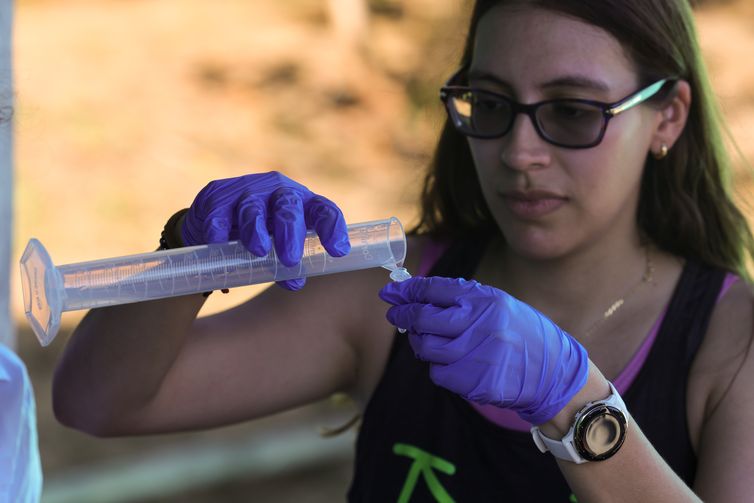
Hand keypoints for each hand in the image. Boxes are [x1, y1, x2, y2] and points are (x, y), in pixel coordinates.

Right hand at [182, 171, 349, 289]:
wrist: (217, 219)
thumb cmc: (263, 235)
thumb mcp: (280, 247)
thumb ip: (289, 265)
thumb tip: (295, 283)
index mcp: (303, 204)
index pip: (324, 210)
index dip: (332, 228)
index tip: (338, 251)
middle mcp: (279, 191)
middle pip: (289, 205)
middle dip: (290, 232)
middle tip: (290, 259)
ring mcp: (248, 191)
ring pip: (253, 208)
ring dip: (256, 230)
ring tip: (259, 251)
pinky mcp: (219, 195)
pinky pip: (219, 214)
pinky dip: (219, 231)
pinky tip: (218, 244)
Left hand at [379, 276, 588, 424]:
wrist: (553, 373)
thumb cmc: (521, 334)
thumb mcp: (499, 305)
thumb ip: (462, 299)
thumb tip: (416, 294)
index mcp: (485, 300)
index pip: (434, 290)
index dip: (407, 291)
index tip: (391, 293)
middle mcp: (479, 325)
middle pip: (423, 318)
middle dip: (403, 315)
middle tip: (395, 314)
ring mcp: (475, 354)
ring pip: (426, 347)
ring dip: (422, 345)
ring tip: (431, 342)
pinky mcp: (473, 382)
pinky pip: (438, 373)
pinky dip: (439, 368)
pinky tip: (455, 364)